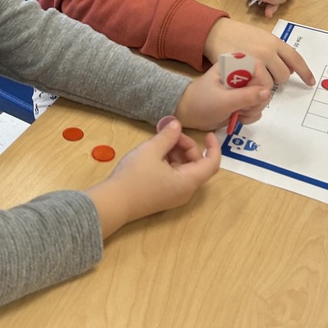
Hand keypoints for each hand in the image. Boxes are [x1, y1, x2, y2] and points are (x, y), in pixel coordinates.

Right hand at [86, 119, 219, 237]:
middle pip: (196, 164)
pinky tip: (153, 153)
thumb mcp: (151, 150)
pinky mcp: (163, 196)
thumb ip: (168, 136)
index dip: (213, 147)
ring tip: (158, 141)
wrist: (113, 202)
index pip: (212, 164)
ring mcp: (173, 195)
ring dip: (176, 152)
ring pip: (184, 169)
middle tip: (169, 133)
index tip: (207, 134)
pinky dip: (169, 161)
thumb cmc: (134, 175)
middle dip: (186, 145)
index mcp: (188, 182)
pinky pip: (174, 175)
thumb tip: (177, 124)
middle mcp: (185, 191)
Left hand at [174, 55, 272, 131]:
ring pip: (262, 98)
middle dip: (256, 100)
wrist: (189, 115)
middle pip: (264, 84)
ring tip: (236, 113)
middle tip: (241, 108)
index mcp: (233, 65)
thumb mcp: (224, 100)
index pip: (258, 67)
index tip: (250, 95)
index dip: (259, 82)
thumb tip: (267, 93)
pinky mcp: (243, 101)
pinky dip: (250, 115)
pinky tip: (238, 117)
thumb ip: (246, 96)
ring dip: (252, 110)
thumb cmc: (202, 103)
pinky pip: (257, 108)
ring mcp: (243, 88)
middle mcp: (241, 74)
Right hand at [203, 17, 314, 88]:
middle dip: (277, 79)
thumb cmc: (237, 34)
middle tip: (265, 75)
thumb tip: (288, 67)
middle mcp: (267, 50)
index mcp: (273, 41)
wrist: (215, 31)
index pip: (295, 58)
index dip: (305, 72)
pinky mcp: (242, 70)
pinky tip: (245, 82)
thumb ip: (274, 50)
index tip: (310, 82)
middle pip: (283, 75)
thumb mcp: (260, 37)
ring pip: (269, 84)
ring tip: (252, 78)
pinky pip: (254, 87)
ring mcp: (254, 61)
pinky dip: (252, 87)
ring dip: (263, 84)